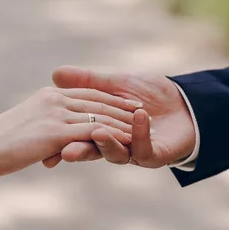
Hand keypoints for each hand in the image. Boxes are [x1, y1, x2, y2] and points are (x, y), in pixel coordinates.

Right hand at [0, 86, 140, 175]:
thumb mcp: (22, 127)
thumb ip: (40, 125)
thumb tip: (48, 133)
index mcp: (48, 97)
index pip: (87, 93)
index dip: (110, 98)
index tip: (128, 102)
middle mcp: (55, 101)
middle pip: (98, 101)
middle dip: (123, 106)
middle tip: (144, 111)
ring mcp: (56, 115)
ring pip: (99, 114)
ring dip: (123, 119)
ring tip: (143, 124)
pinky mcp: (55, 132)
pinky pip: (93, 130)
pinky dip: (113, 134)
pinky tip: (129, 139)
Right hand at [42, 66, 195, 167]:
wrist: (186, 104)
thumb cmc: (150, 93)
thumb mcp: (116, 83)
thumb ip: (88, 82)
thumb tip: (55, 73)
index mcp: (100, 129)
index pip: (76, 131)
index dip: (60, 137)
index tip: (42, 139)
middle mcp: (113, 143)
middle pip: (91, 147)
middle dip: (78, 150)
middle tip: (63, 153)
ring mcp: (132, 152)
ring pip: (115, 152)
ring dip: (107, 143)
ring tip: (98, 133)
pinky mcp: (153, 156)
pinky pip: (143, 149)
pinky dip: (139, 134)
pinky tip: (137, 117)